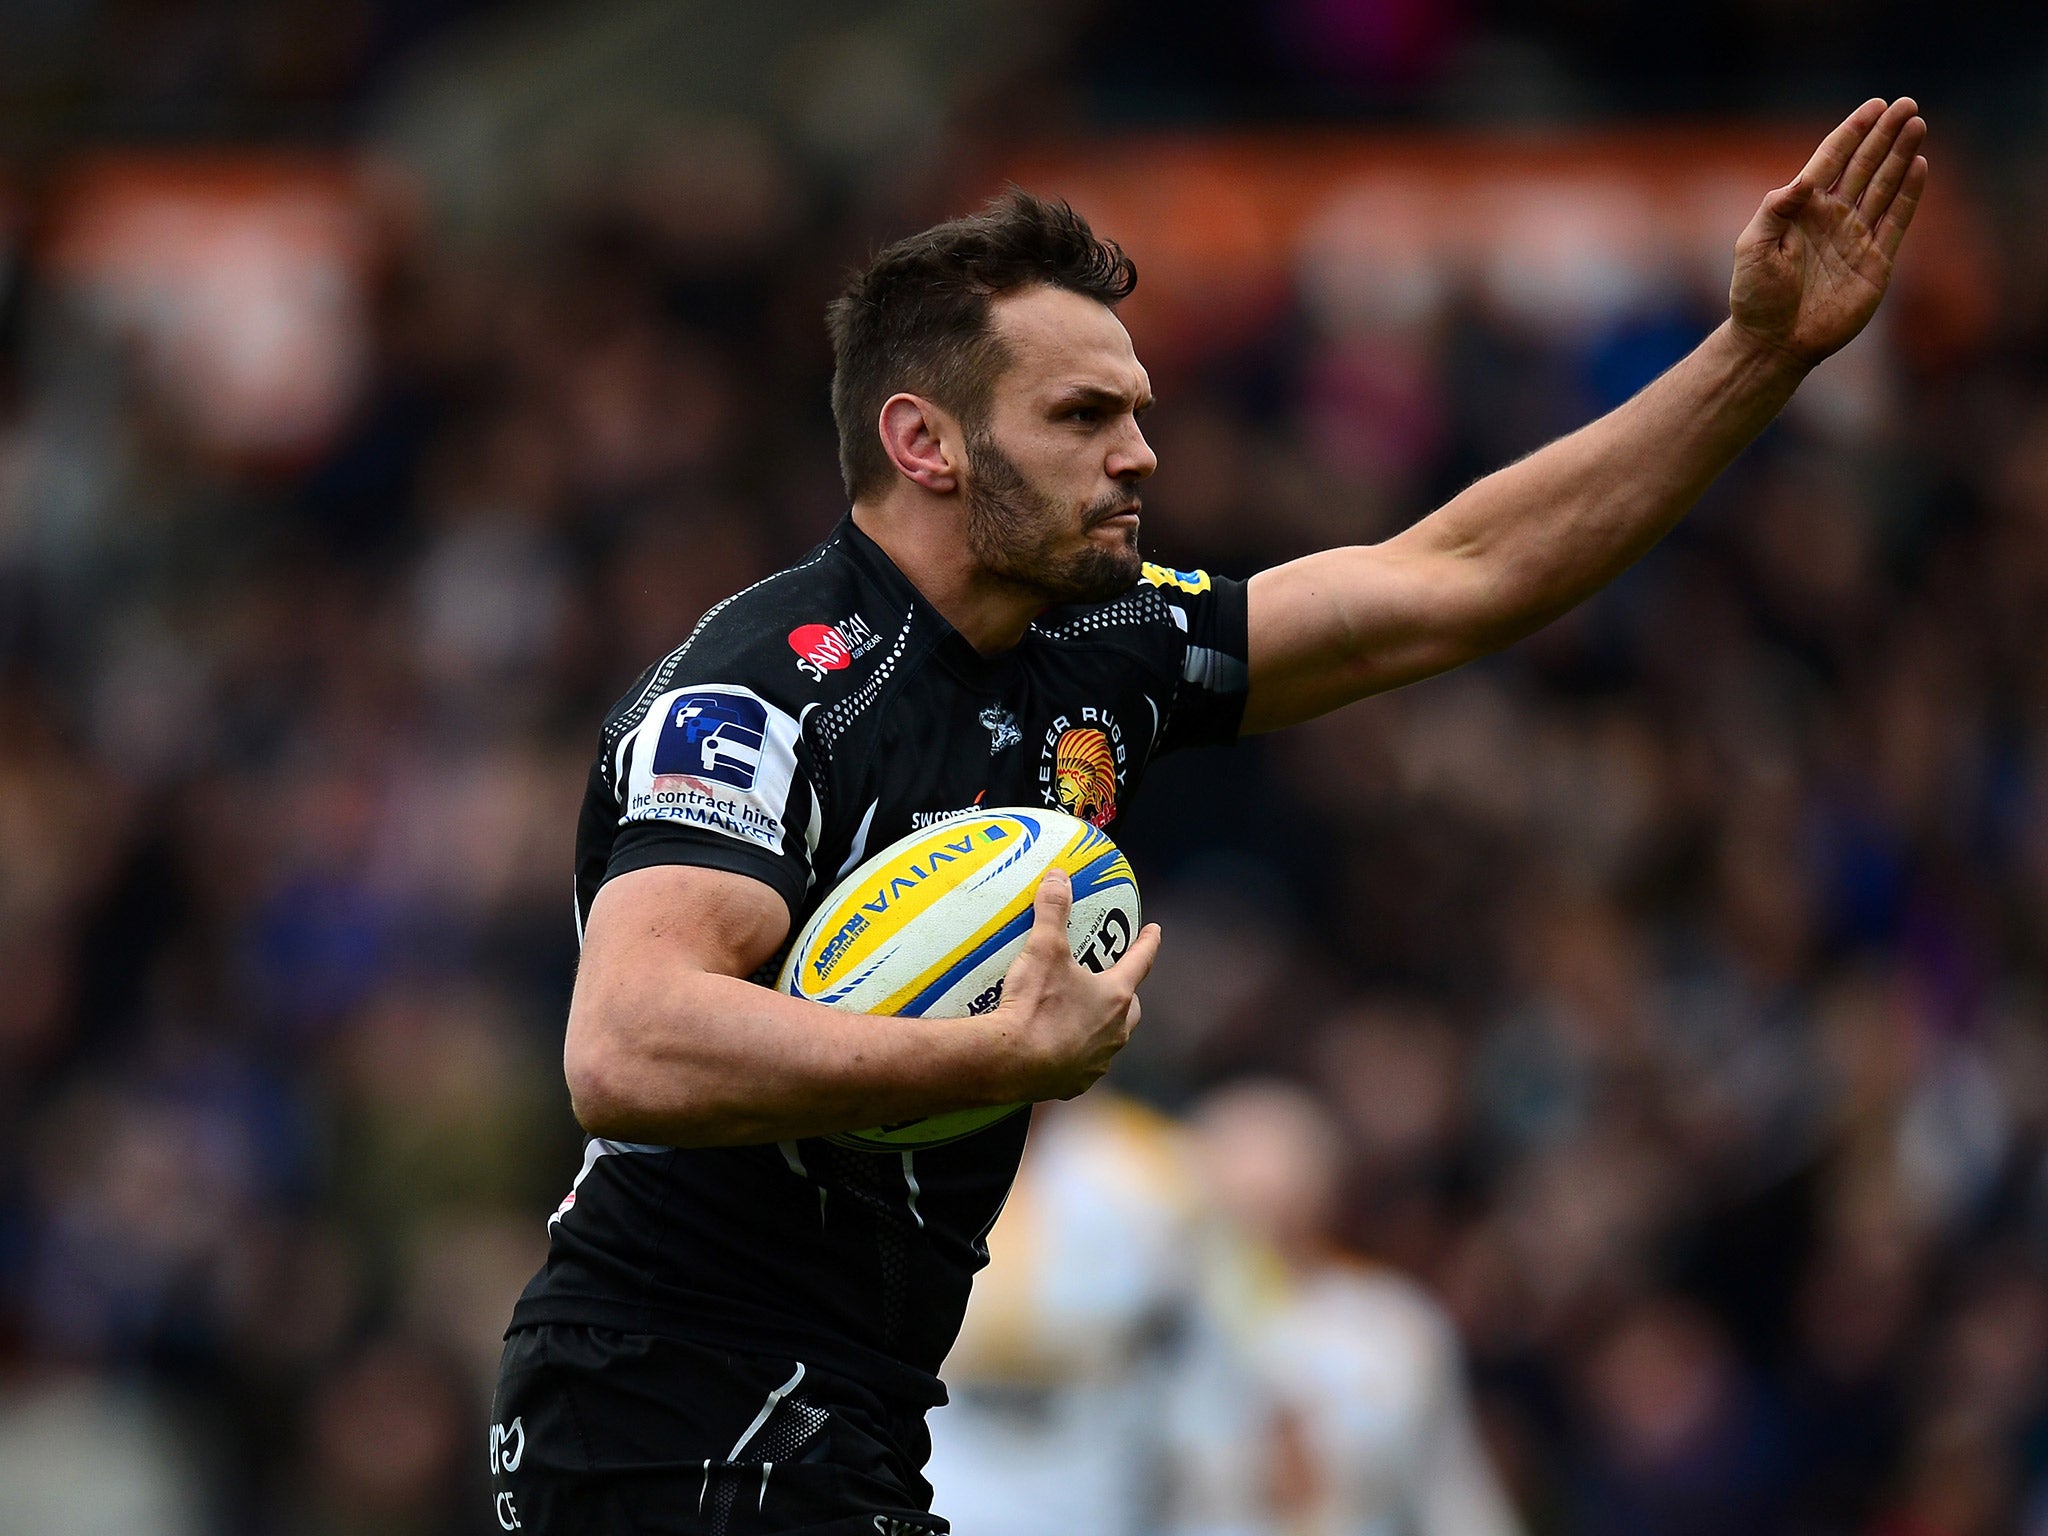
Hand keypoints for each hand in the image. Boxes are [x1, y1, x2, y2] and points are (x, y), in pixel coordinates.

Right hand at [987, 867, 1161, 1101]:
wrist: (1009, 1062)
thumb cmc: (1034, 1005)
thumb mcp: (1043, 949)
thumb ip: (1053, 910)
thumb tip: (1059, 876)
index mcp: (1116, 996)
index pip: (1140, 962)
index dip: (1148, 943)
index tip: (1155, 931)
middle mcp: (1115, 1031)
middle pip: (1131, 1007)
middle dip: (1127, 992)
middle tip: (1115, 981)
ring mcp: (1097, 1061)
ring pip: (1110, 1038)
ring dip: (1102, 1025)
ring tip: (1083, 1015)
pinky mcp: (1075, 1083)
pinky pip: (1083, 1064)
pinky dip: (1077, 1054)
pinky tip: (1059, 1049)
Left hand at [1729, 97, 1928, 368]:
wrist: (1774, 342)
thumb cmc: (1755, 297)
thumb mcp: (1752, 249)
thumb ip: (1774, 212)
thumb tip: (1799, 182)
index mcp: (1800, 210)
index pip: (1830, 161)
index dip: (1852, 132)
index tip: (1874, 106)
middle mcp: (1831, 218)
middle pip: (1864, 166)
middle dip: (1885, 135)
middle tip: (1906, 104)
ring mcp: (1854, 238)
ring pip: (1883, 187)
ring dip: (1901, 156)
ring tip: (1917, 125)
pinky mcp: (1874, 262)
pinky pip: (1896, 221)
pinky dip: (1908, 194)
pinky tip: (1919, 167)